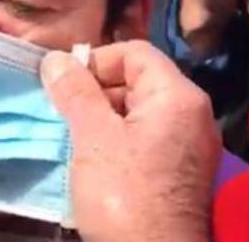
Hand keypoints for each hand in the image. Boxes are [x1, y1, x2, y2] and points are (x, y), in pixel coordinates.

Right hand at [41, 42, 220, 241]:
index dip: (95, 61)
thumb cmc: (124, 195)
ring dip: (102, 119)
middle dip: (96, 91)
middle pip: (138, 81)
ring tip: (72, 137)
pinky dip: (117, 142)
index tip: (62, 86)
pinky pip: (146, 140)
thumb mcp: (93, 138)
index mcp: (178, 97)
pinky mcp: (180, 174)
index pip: (135, 53)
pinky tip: (92, 161)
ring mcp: (189, 147)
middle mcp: (192, 115)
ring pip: (138, 113)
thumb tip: (55, 59)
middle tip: (62, 112)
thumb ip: (75, 93)